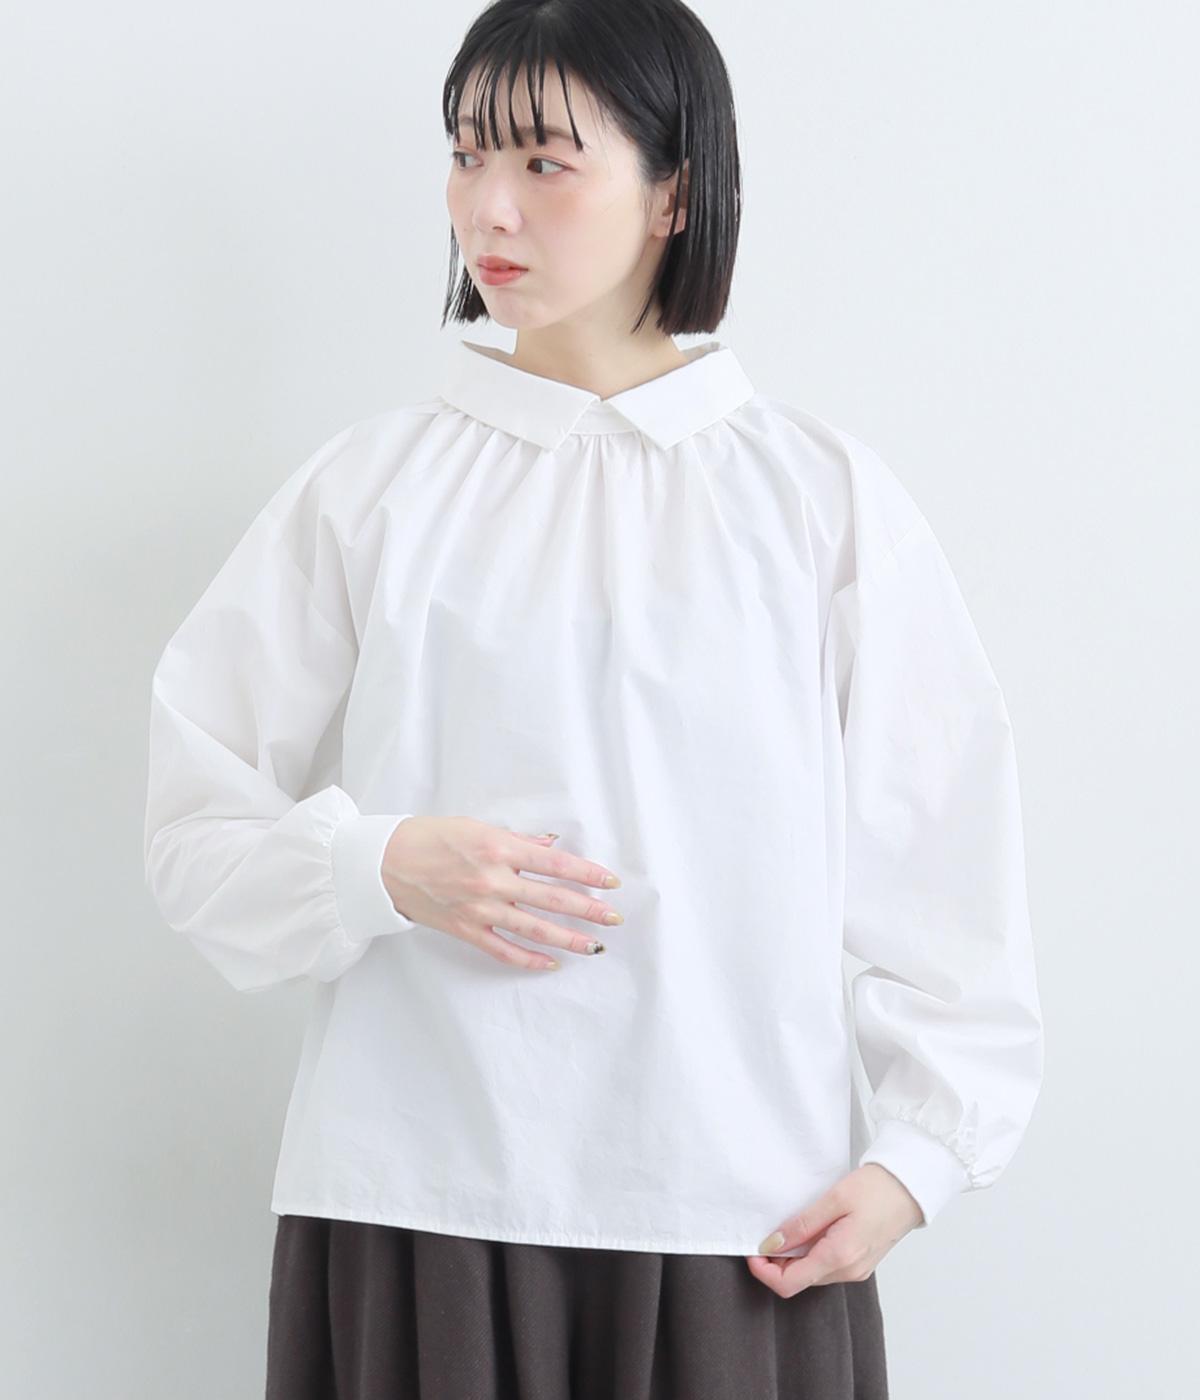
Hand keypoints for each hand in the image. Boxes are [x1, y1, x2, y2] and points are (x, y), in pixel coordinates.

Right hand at [380, 816, 622, 970]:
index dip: (586, 874)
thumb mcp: (474, 826)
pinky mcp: (465, 929)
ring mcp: (479, 909)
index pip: (554, 864)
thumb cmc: (428, 837)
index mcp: (497, 848)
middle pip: (551, 899)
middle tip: (614, 918)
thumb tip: (550, 846)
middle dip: (588, 909)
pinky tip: (550, 963)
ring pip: (533, 929)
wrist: (383, 863)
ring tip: (593, 946)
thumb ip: (516, 840)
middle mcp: (492, 880)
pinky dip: (528, 959)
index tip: (610, 881)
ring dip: (567, 938)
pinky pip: (503, 950)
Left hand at [745, 1164, 923, 1297]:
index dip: (764, 1272)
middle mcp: (848, 1271)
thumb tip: (770, 1244)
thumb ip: (801, 1225)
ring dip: (793, 1258)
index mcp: (840, 1257)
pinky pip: (826, 1267)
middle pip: (799, 1281)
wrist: (911, 1187)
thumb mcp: (833, 1199)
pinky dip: (810, 1254)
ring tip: (788, 1229)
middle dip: (776, 1263)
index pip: (790, 1284)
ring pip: (812, 1275)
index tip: (752, 1250)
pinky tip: (808, 1232)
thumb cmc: (876, 1188)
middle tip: (766, 1234)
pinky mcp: (860, 1263)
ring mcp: (856, 1270)